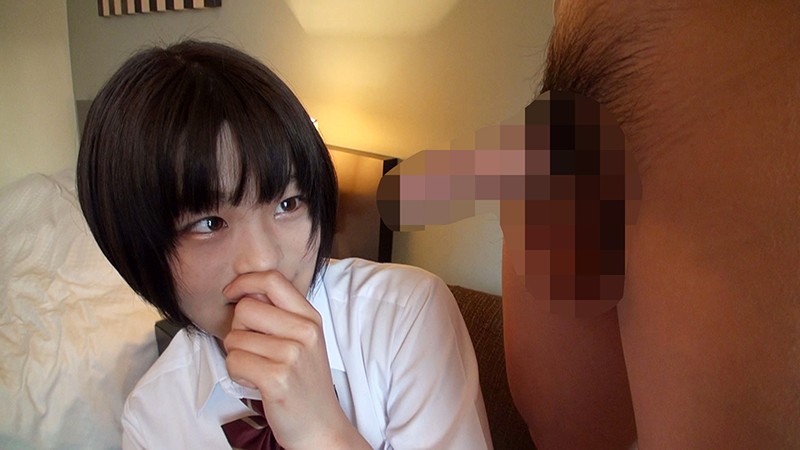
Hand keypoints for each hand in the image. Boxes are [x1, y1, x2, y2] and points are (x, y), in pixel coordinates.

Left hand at [222, 271, 367, 448]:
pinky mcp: (277, 378)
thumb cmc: (305, 383)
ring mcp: (292, 355)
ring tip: (258, 369)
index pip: (272, 279)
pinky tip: (255, 382)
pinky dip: (237, 374)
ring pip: (234, 338)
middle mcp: (305, 332)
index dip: (244, 282)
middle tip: (254, 350)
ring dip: (237, 356)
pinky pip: (233, 361)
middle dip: (238, 329)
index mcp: (311, 318)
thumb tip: (245, 289)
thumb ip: (280, 313)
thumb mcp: (304, 340)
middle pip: (245, 308)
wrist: (320, 426)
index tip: (232, 293)